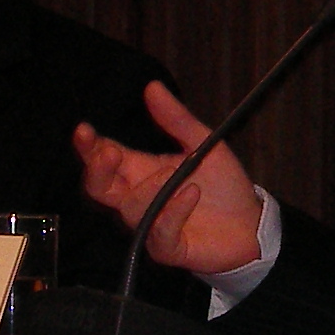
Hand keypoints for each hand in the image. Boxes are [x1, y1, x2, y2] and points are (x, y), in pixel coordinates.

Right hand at [73, 81, 265, 275]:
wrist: (251, 224)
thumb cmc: (223, 185)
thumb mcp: (203, 144)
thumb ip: (176, 119)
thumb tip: (152, 87)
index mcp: (140, 170)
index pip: (103, 157)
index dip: (89, 146)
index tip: (84, 130)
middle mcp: (138, 197)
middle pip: (99, 188)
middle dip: (98, 170)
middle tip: (109, 153)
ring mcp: (150, 225)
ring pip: (130, 209)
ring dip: (149, 189)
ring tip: (174, 175)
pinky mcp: (167, 247)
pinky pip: (159, 233)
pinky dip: (174, 212)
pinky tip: (192, 195)